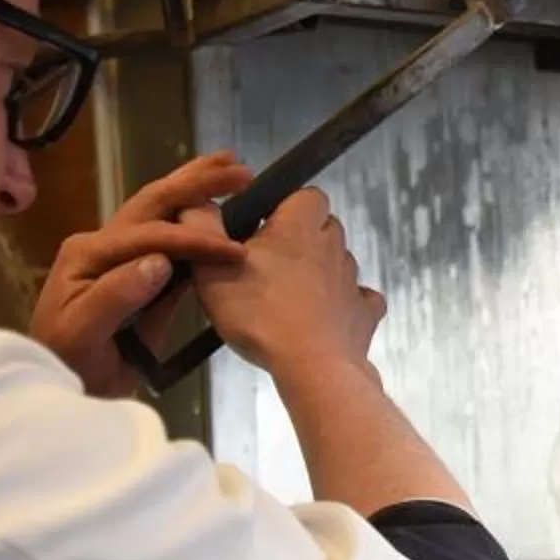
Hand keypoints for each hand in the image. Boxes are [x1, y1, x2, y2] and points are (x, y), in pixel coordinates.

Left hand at [31, 152, 250, 397]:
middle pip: (153, 203)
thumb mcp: (81, 332)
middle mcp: (104, 244)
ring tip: (231, 170)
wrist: (61, 387)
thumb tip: (159, 262)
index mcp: (89, 252)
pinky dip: (196, 223)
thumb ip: (115, 295)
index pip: (148, 234)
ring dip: (196, 190)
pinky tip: (218, 211)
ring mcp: (121, 257)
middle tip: (240, 167)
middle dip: (195, 182)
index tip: (232, 249)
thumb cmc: (67, 361)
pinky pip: (169, 243)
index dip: (192, 238)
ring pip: (161, 213)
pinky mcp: (137, 275)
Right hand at [191, 185, 386, 391]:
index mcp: (300, 224)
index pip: (303, 194)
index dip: (284, 207)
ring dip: (318, 272)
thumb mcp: (211, 268)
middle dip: (300, 239)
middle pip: (322, 227)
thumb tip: (196, 204)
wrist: (310, 365)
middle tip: (268, 266)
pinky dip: (344, 305)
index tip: (261, 228)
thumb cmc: (260, 314)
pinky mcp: (364, 313)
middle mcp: (333, 244)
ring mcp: (352, 279)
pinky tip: (323, 317)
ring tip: (287, 298)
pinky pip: (359, 299)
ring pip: (337, 262)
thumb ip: (201, 227)